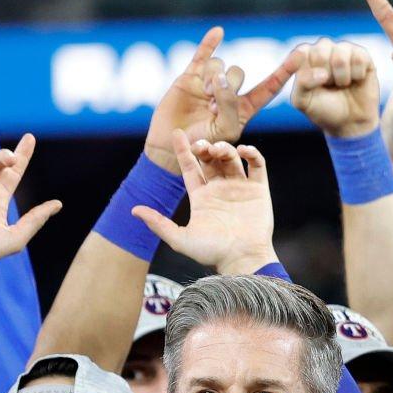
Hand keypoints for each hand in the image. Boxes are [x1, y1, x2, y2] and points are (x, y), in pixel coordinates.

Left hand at [132, 131, 276, 274]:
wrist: (243, 259)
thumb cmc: (212, 252)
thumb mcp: (180, 239)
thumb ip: (158, 224)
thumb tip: (133, 210)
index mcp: (201, 197)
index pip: (191, 167)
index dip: (183, 150)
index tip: (177, 134)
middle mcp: (220, 189)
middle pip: (211, 159)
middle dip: (205, 148)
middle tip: (203, 146)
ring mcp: (240, 188)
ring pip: (232, 159)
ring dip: (226, 149)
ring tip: (221, 151)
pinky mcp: (259, 191)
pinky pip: (257, 166)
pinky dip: (253, 154)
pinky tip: (245, 151)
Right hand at [143, 28, 299, 172]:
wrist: (172, 146)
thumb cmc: (203, 144)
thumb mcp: (225, 130)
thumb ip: (230, 106)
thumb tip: (221, 78)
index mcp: (245, 108)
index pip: (269, 86)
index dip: (284, 71)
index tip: (301, 55)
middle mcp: (229, 93)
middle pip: (238, 74)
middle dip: (226, 87)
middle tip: (213, 106)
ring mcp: (209, 83)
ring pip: (220, 66)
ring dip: (213, 78)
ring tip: (204, 97)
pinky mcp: (191, 77)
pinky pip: (203, 55)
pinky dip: (210, 43)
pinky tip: (219, 32)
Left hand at [287, 37, 380, 137]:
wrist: (350, 123)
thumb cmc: (324, 110)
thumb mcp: (303, 102)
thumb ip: (302, 84)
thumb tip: (322, 73)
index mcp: (305, 58)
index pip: (302, 51)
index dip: (308, 68)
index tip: (314, 84)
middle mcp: (324, 50)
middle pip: (321, 49)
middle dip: (326, 73)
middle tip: (329, 86)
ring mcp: (344, 51)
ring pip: (341, 53)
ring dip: (342, 75)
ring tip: (342, 84)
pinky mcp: (362, 56)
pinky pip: (359, 57)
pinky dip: (357, 74)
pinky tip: (356, 80)